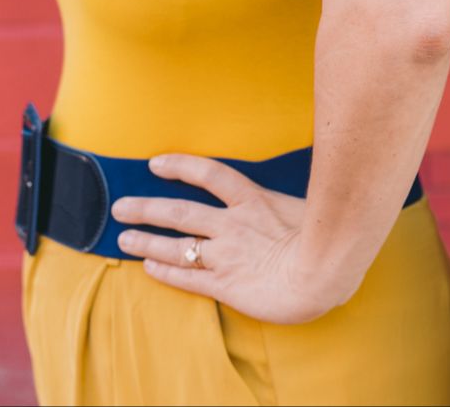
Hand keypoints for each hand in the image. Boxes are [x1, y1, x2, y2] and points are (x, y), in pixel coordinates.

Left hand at [110, 155, 360, 323]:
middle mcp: (233, 224)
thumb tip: (288, 205)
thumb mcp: (308, 207)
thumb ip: (287, 206)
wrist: (325, 271)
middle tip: (121, 206)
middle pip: (179, 211)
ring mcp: (226, 255)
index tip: (156, 163)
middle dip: (146, 207)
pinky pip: (187, 277)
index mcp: (254, 200)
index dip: (180, 166)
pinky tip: (148, 268)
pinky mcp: (225, 285)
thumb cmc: (328, 237)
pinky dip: (164, 272)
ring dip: (146, 241)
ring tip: (124, 238)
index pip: (208, 174)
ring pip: (176, 244)